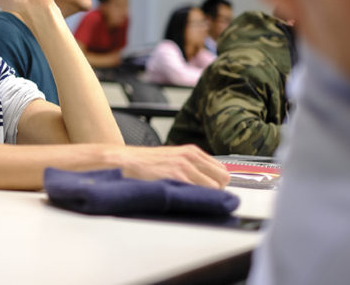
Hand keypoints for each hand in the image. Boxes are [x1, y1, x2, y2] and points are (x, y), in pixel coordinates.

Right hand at [112, 144, 229, 188]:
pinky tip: (183, 199)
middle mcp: (191, 156)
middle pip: (223, 179)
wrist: (125, 161)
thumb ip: (190, 165)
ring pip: (214, 188)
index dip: (217, 183)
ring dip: (205, 196)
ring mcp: (185, 166)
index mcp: (191, 151)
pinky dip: (195, 199)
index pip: (221, 170)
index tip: (210, 190)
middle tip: (201, 196)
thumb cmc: (145, 162)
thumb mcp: (172, 157)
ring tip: (190, 198)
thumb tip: (207, 181)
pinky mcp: (177, 177)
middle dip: (216, 190)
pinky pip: (199, 193)